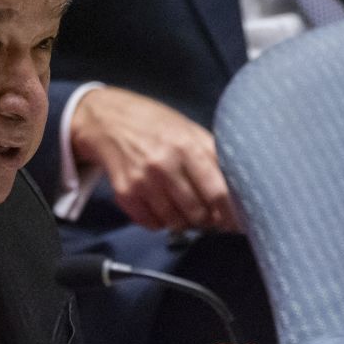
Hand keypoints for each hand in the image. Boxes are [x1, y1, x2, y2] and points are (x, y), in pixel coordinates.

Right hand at [70, 86, 240, 231]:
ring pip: (175, 222)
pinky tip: (162, 209)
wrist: (106, 119)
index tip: (237, 222)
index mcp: (187, 146)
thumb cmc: (153, 124)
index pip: (218, 192)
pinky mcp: (125, 193)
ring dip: (185, 223)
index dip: (231, 213)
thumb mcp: (188, 129)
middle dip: (208, 220)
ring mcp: (142, 181)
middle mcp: (164, 164)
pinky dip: (161, 222)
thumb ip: (212, 155)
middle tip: (209, 217)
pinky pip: (152, 224)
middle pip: (197, 213)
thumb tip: (237, 188)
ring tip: (186, 212)